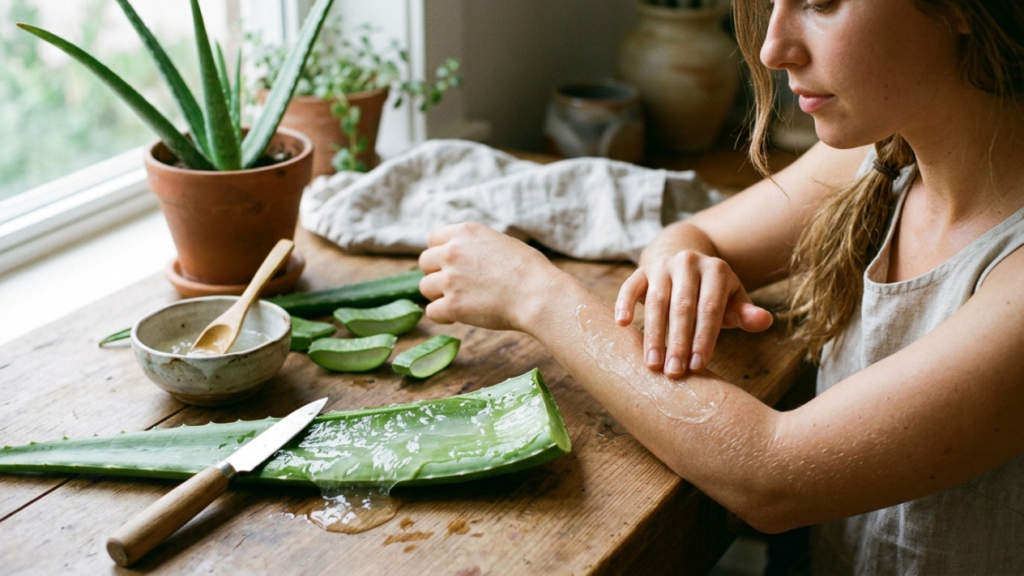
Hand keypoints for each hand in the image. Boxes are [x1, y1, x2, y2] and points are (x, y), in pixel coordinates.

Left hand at [418, 222, 563, 331]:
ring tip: (461, 301)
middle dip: (437, 274)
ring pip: (425, 287)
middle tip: (456, 286)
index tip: (452, 265)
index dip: (441, 254)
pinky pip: (432, 312)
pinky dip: (443, 316)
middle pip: (425, 262)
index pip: (433, 239)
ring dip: (440, 295)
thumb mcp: (500, 242)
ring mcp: (450, 279)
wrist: (538, 294)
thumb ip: (476, 246)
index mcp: (465, 232)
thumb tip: (466, 257)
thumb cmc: (530, 270)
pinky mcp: (452, 305)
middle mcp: (452, 252)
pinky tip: (458, 316)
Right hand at [615, 250, 772, 377]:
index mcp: (716, 270)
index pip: (710, 308)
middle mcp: (689, 262)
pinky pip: (630, 287)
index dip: (704, 338)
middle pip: (682, 307)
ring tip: (652, 364)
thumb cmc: (712, 294)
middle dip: (678, 342)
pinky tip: (622, 324)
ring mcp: (663, 265)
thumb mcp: (732, 301)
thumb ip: (745, 313)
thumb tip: (765, 321)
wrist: (685, 263)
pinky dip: (624, 304)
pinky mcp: (641, 270)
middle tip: (674, 372)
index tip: (698, 366)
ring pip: (656, 301)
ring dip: (653, 334)